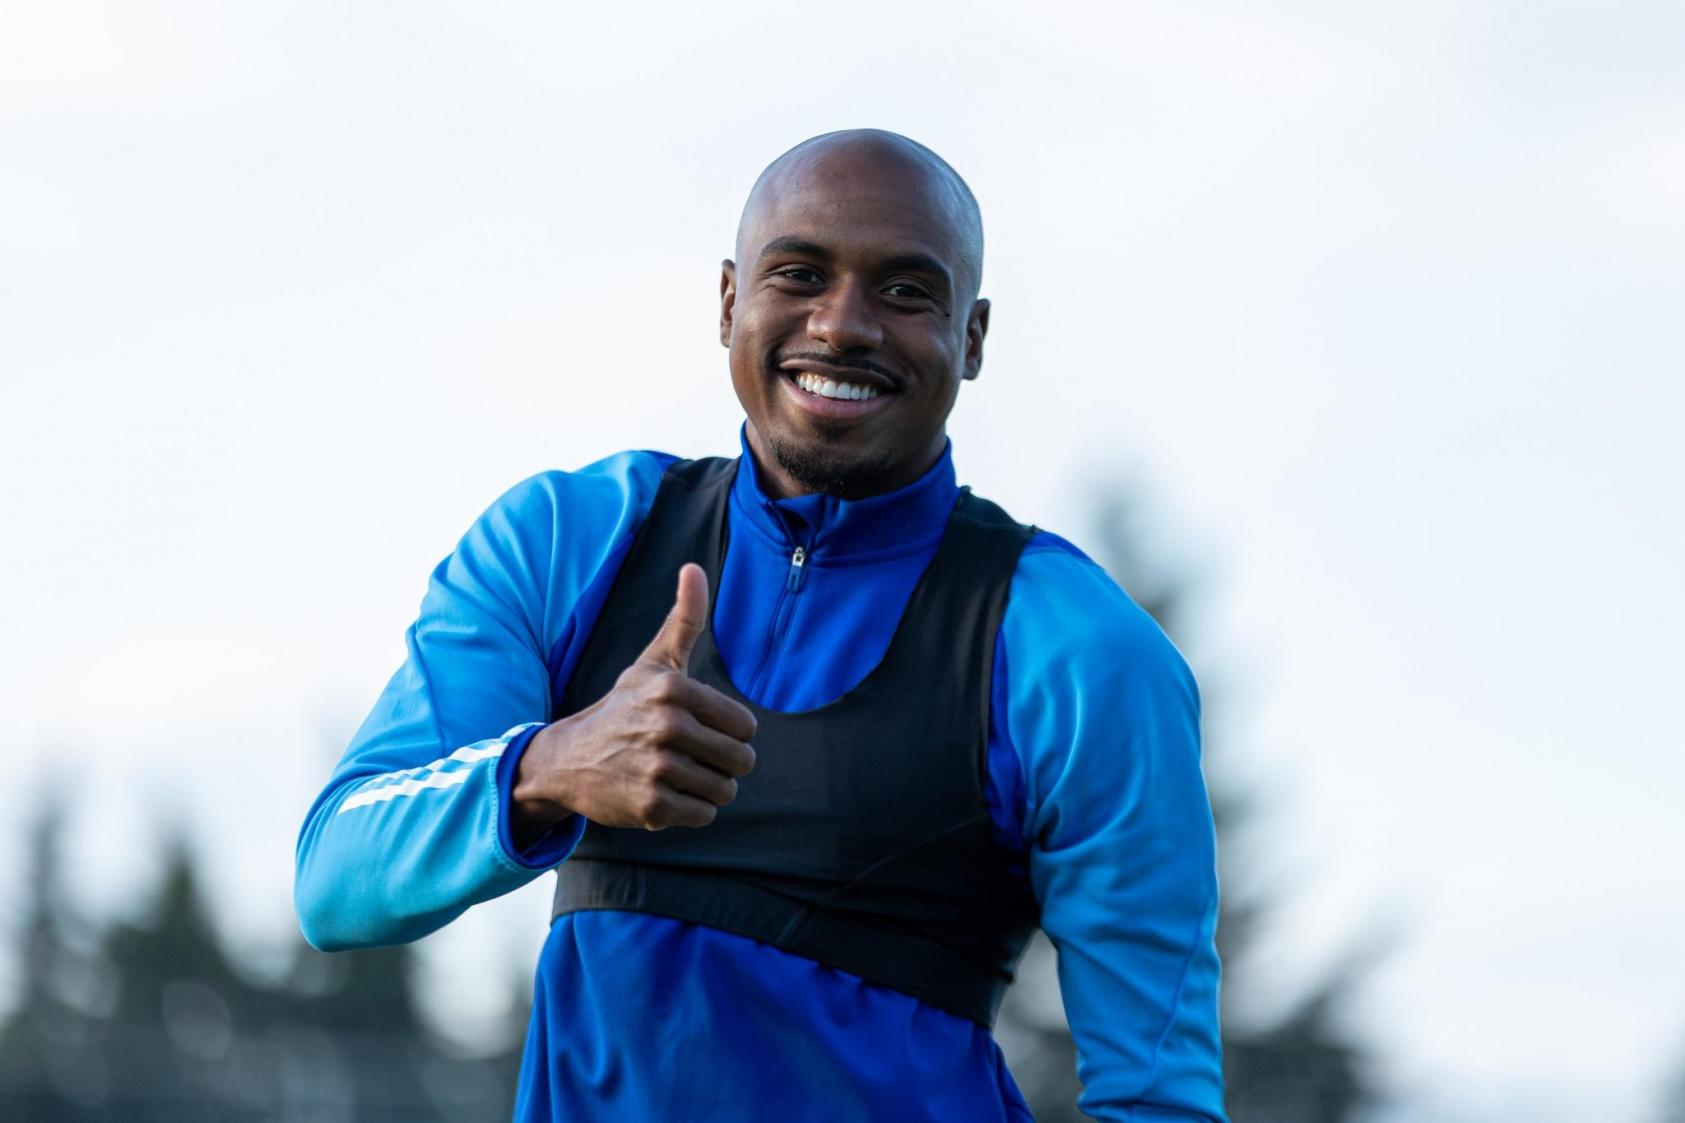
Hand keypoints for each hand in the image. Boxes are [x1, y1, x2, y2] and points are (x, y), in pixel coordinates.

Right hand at [511, 564, 757, 843]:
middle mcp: (667, 727)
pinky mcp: (651, 806)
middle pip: (741, 760)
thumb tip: (694, 567)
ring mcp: (658, 768)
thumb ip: (685, 618)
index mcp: (675, 689)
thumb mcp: (653, 662)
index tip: (700, 728)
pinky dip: (690, 810)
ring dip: (707, 787)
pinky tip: (663, 793)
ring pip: (725, 790)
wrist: (568, 759)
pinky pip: (703, 814)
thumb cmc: (623, 707)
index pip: (745, 726)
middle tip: (689, 755)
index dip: (729, 732)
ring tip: (676, 773)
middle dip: (722, 763)